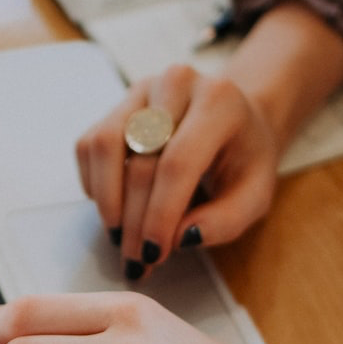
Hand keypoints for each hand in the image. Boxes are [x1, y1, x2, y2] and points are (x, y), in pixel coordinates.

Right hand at [76, 64, 278, 278]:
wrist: (232, 120)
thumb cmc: (242, 159)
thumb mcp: (254, 195)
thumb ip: (226, 220)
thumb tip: (181, 238)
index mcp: (219, 102)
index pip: (178, 162)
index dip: (160, 214)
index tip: (154, 253)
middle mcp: (176, 84)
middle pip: (140, 162)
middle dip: (134, 221)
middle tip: (136, 259)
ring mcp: (139, 91)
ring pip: (103, 148)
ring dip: (107, 202)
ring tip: (119, 235)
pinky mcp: (114, 106)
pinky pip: (88, 147)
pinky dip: (95, 185)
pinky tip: (115, 206)